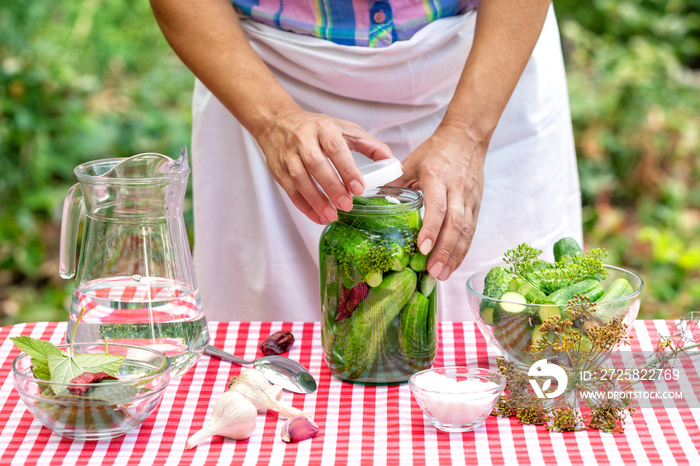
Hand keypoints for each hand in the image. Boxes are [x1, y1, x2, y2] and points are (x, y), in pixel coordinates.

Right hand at [255, 105, 393, 223]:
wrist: (276, 122)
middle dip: (332, 187)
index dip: (347, 169)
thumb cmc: (315, 127)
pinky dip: (304, 207)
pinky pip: (290, 191)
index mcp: (323, 127)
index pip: (335, 148)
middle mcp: (303, 139)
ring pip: (300, 180)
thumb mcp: (344, 129)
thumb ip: (369, 145)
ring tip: (332, 215)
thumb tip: (392, 162)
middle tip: (347, 205)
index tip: (358, 188)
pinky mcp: (278, 170)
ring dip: (316, 201)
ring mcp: (288, 155)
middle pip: (316, 165)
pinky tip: (318, 216)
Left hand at [394, 125, 486, 279]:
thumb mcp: (412, 161)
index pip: (438, 206)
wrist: (467, 137)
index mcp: (437, 177)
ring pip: (466, 230)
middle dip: (444, 250)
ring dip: (455, 255)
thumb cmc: (437, 150)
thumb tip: (371, 197)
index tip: (423, 248)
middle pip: (455, 224)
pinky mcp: (476, 205)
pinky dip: (463, 249)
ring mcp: (469, 198)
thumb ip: (394, 181)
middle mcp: (457, 189)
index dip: (432, 228)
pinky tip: (453, 264)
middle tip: (433, 271)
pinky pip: (471, 230)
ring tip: (443, 274)